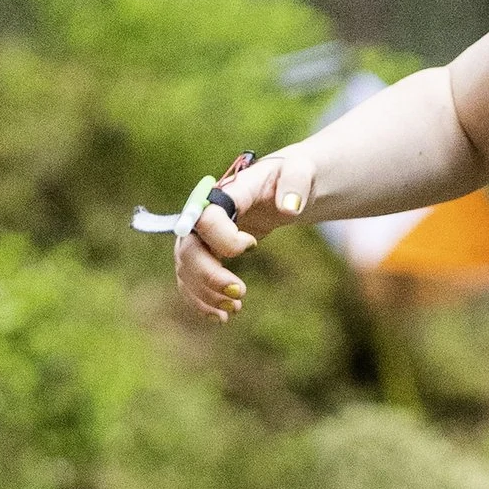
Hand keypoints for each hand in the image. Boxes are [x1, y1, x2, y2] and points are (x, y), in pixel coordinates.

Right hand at [173, 145, 321, 323]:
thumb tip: (290, 207)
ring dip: (205, 294)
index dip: (223, 238)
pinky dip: (201, 300)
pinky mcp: (209, 251)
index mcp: (227, 193)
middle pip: (189, 248)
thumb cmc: (293, 175)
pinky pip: (192, 279)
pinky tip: (221, 317)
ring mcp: (204, 235)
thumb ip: (296, 184)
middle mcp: (206, 214)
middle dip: (209, 276)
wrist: (286, 185)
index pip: (205, 217)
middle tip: (240, 293)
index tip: (252, 245)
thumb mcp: (301, 171)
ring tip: (234, 310)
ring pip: (186, 268)